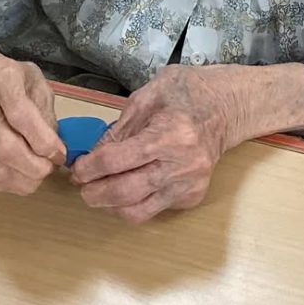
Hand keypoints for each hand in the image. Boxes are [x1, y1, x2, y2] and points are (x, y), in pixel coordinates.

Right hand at [0, 46, 66, 195]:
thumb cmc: (8, 80)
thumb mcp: (35, 81)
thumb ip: (45, 110)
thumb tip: (52, 147)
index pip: (20, 114)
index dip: (43, 140)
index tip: (59, 153)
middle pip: (4, 146)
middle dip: (34, 166)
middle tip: (50, 168)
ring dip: (22, 179)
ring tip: (38, 174)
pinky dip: (7, 182)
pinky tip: (20, 175)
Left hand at [70, 65, 242, 222]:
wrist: (226, 107)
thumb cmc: (187, 93)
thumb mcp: (147, 96)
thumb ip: (119, 128)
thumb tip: (94, 155)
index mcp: (169, 134)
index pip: (117, 160)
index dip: (89, 168)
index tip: (77, 169)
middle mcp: (182, 165)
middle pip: (125, 192)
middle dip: (94, 193)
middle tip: (81, 187)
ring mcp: (189, 184)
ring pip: (138, 211)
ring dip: (110, 206)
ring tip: (98, 192)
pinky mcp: (193, 196)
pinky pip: (155, 209)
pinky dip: (133, 204)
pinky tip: (127, 188)